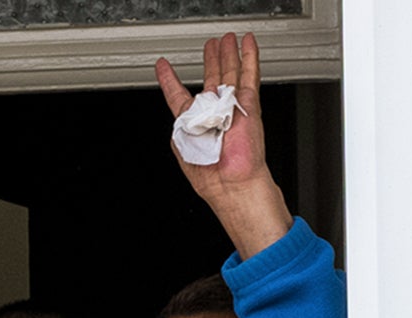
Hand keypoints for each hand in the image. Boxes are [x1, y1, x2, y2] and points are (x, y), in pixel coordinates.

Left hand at [156, 32, 293, 258]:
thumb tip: (181, 111)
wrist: (231, 183)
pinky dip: (249, 58)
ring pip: (230, 74)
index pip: (177, 96)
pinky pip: (249, 77)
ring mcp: (232, 109)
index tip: (162, 67)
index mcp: (192, 124)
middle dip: (211, 61)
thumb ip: (178, 123)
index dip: (169, 80)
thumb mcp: (180, 143)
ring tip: (227, 39)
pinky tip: (247, 45)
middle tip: (211, 45)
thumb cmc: (208, 172)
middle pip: (211, 79)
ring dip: (228, 55)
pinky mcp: (248, 107)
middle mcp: (213, 115)